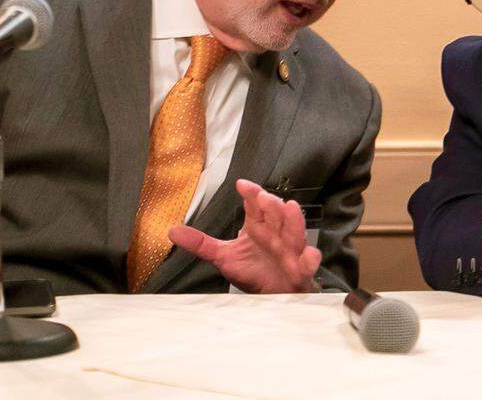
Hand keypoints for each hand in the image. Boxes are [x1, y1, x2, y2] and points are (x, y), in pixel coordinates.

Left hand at [169, 179, 321, 293]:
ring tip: (291, 208)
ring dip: (293, 221)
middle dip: (271, 205)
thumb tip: (171, 231)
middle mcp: (276, 235)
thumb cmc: (254, 271)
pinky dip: (310, 260)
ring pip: (294, 233)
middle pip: (276, 215)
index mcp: (259, 227)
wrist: (275, 296)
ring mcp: (290, 251)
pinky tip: (308, 255)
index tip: (241, 185)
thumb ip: (201, 243)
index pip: (256, 205)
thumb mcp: (224, 257)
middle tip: (262, 197)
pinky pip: (307, 264)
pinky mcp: (300, 271)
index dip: (251, 194)